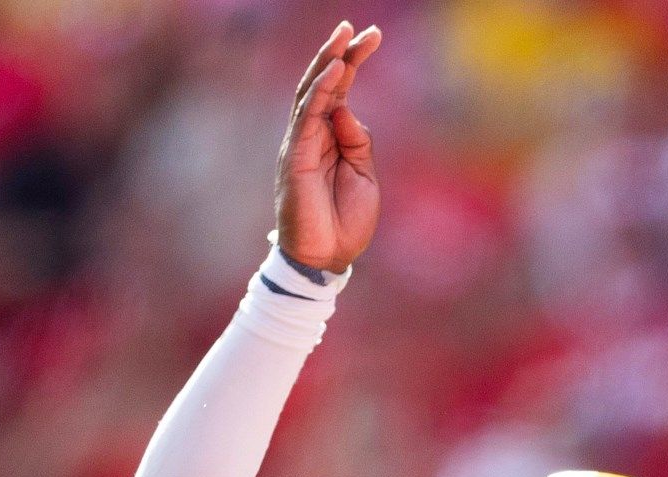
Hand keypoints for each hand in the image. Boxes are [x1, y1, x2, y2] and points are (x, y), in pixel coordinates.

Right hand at [276, 22, 382, 273]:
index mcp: (330, 137)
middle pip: (324, 84)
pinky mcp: (295, 157)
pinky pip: (306, 117)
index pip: (340, 90)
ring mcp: (301, 144)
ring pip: (311, 93)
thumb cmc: (345, 222)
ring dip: (327, 63)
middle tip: (357, 27)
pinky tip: (334, 72)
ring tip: (344, 38)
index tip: (372, 36)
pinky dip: (319, 92)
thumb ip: (357, 140)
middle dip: (340, 53)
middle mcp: (312, 135)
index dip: (353, 61)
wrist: (328, 258)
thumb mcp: (364, 175)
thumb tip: (346, 107)